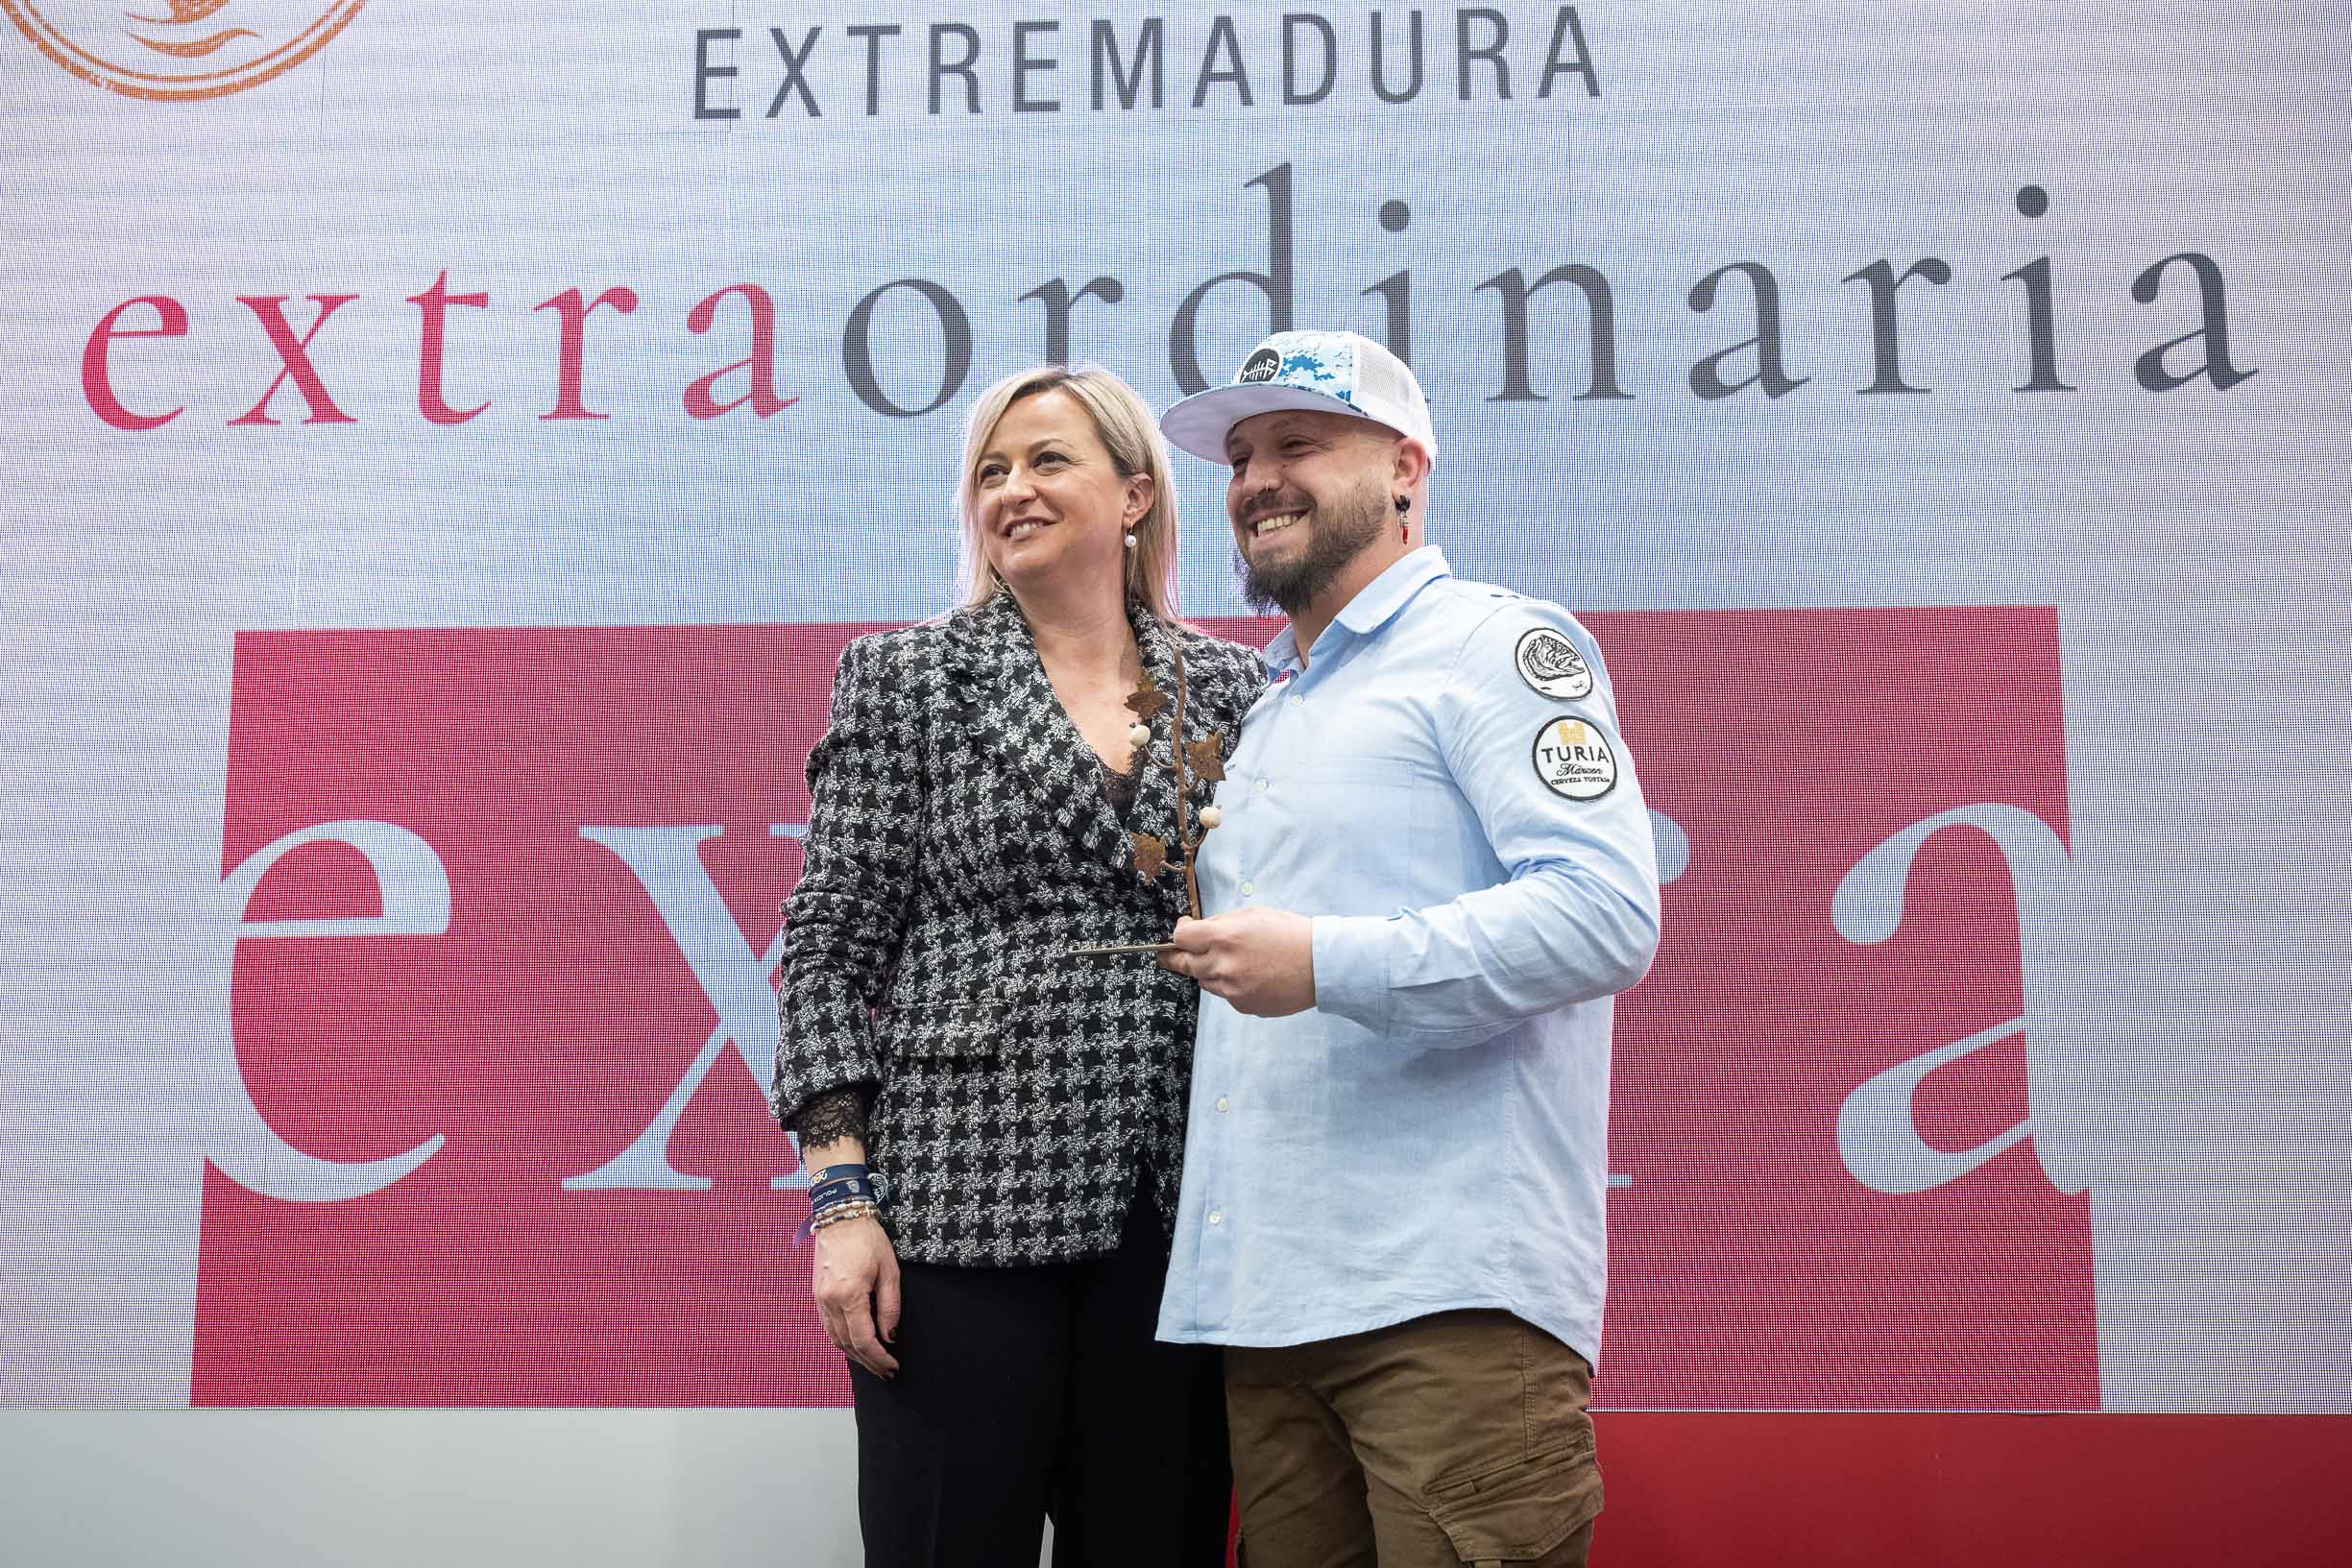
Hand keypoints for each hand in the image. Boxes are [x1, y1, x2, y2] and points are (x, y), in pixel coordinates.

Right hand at [812, 1214, 900, 1378]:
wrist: (840, 1216)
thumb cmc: (867, 1238)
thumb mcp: (889, 1271)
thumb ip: (890, 1307)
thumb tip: (889, 1336)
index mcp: (849, 1296)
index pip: (864, 1340)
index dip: (879, 1358)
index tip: (892, 1367)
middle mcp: (829, 1301)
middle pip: (848, 1345)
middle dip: (869, 1363)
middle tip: (886, 1372)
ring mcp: (820, 1299)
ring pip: (835, 1340)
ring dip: (854, 1355)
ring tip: (873, 1363)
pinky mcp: (817, 1295)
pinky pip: (827, 1327)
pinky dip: (841, 1341)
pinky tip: (854, 1344)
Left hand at [1159, 909, 1315, 1016]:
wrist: (1320, 965)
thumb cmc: (1290, 935)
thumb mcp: (1253, 915)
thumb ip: (1221, 923)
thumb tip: (1198, 931)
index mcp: (1224, 937)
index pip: (1181, 938)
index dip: (1179, 933)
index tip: (1183, 931)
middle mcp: (1223, 965)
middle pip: (1184, 964)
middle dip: (1179, 956)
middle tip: (1171, 954)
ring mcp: (1232, 989)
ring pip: (1204, 980)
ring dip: (1208, 970)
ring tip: (1234, 960)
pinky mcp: (1242, 1005)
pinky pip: (1225, 994)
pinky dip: (1230, 985)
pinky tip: (1252, 975)